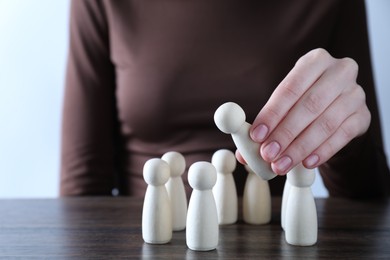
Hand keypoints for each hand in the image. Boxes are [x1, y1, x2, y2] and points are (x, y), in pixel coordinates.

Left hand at [242, 48, 370, 174]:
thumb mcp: (284, 104)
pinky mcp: (363, 115)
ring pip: (326, 123)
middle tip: (268, 154)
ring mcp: (355, 93)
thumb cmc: (302, 102)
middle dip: (285, 133)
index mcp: (315, 61)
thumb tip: (243, 154)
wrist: (334, 106)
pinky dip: (323, 151)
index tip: (257, 135)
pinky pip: (343, 135)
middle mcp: (339, 72)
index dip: (272, 113)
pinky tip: (306, 163)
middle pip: (309, 105)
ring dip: (300, 147)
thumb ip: (265, 125)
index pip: (290, 88)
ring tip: (281, 165)